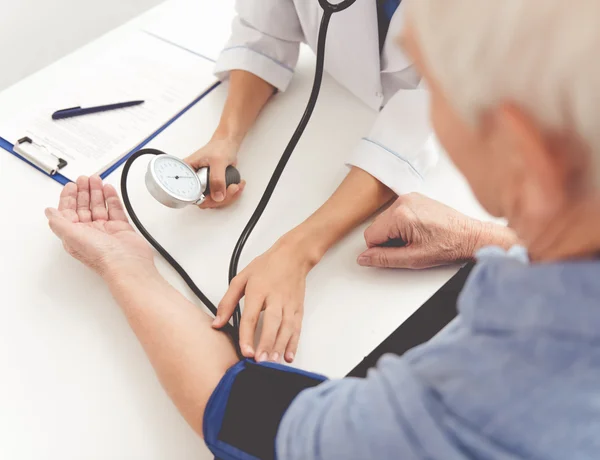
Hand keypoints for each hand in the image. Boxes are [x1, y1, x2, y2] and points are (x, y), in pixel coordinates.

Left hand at [45, 176, 153, 277]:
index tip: (70, 185)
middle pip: (84, 206)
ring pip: (99, 206)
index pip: (68, 211)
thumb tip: (49, 212)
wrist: (126, 263)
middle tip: (84, 179)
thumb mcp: (72, 237)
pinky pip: (115, 209)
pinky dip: (112, 198)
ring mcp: (106, 229)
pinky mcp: (121, 227)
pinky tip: (108, 189)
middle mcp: (90, 231)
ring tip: (96, 180)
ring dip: (97, 192)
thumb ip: (59, 222)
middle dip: (83, 191)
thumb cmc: (101, 256)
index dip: (68, 197)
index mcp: (75, 234)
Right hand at [184, 138, 245, 207]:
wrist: (227, 144)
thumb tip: (218, 196)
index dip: (204, 198)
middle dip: (220, 198)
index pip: (190, 194)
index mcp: (187, 172)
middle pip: (203, 201)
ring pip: (213, 201)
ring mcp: (203, 185)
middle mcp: (193, 180)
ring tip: (236, 186)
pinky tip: (237, 186)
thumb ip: (217, 179)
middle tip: (232, 188)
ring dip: (228, 197)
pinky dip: (230, 195)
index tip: (217, 195)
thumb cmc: (219, 147)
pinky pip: (220, 198)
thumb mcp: (218, 161)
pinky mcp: (212, 187)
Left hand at [216, 237, 313, 362]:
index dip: (247, 335)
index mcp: (259, 290)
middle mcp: (275, 298)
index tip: (245, 352)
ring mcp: (289, 304)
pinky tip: (288, 356)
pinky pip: (297, 328)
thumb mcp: (241, 279)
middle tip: (260, 361)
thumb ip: (227, 302)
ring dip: (279, 347)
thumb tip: (216, 323)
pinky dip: (294, 343)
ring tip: (272, 363)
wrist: (293, 256)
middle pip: (272, 324)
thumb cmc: (266, 266)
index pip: (251, 316)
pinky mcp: (298, 309)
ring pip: (286, 329)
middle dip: (266, 344)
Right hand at [358, 193, 515, 268]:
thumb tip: (364, 258)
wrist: (470, 235)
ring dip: (395, 231)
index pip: (370, 236)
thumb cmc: (449, 246)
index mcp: (400, 216)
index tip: (398, 252)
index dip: (379, 249)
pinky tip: (418, 229)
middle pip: (376, 226)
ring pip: (385, 220)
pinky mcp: (414, 197)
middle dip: (387, 240)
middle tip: (409, 246)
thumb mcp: (413, 258)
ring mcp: (409, 197)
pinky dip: (402, 223)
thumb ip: (384, 258)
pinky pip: (396, 212)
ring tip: (416, 237)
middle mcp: (402, 202)